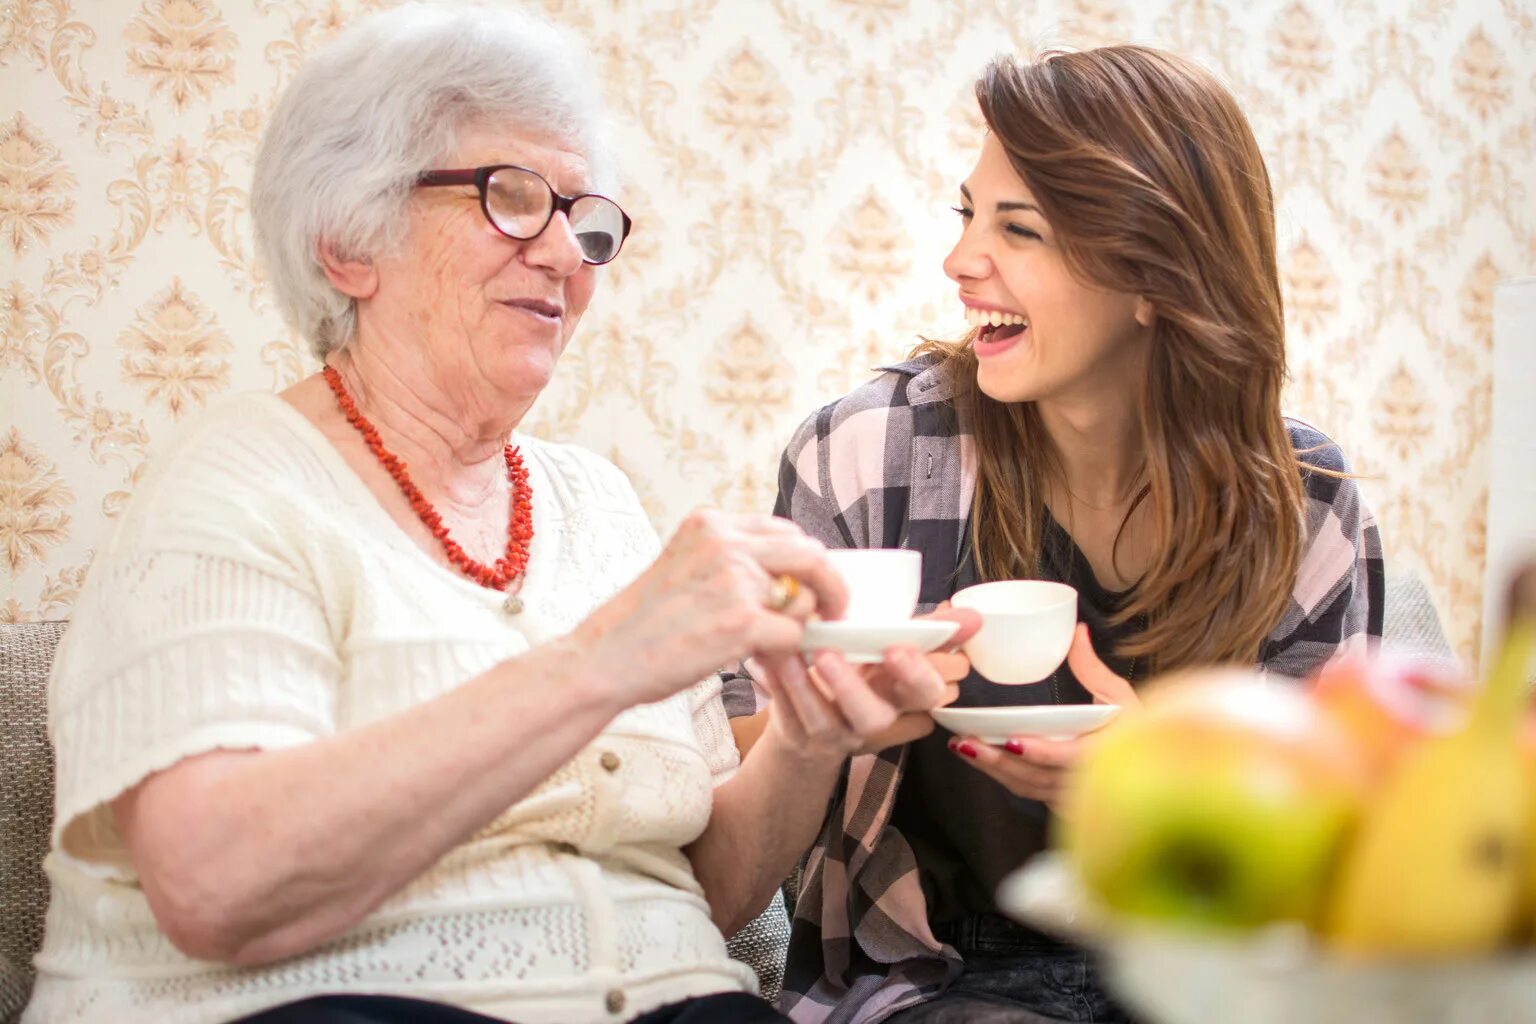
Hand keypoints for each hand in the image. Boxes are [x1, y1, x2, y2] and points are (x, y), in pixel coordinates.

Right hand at [573, 509, 847, 705]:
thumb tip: (788, 576)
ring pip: (804, 599)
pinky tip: (764, 660)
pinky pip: (794, 634)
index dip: (807, 560)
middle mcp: (724, 543)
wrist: (606, 658)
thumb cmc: (644, 623)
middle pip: (810, 553)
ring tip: (777, 643)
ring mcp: (735, 581)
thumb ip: (730, 560)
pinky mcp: (741, 622)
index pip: (784, 531)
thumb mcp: (684, 565)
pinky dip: (787, 652)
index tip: (813, 584)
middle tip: (835, 610)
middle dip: (831, 584)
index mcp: (710, 524)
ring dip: (800, 625)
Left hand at [756, 605, 980, 760]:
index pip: (925, 695)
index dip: (916, 676)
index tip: (897, 648)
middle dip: (852, 688)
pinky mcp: (800, 735)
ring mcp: (835, 733)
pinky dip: (774, 685)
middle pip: (874, 718)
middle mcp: (872, 721)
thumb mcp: (895, 655)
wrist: (813, 731)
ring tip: (786, 651)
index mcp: (902, 698)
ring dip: (802, 684)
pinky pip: (786, 712)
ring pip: (822, 719)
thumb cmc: (863, 679)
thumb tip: (976, 616)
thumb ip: (931, 634)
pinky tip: (765, 658)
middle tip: (829, 653)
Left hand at [947, 624, 1137, 804]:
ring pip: (1026, 787)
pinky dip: (1002, 776)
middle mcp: (1087, 782)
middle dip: (999, 762)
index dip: (1041, 753)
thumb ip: (1093, 668)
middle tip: (967, 742)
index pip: (1070, 759)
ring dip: (993, 769)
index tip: (1012, 741)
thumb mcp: (1120, 696)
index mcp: (1106, 754)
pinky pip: (1027, 792)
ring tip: (963, 746)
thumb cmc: (1137, 730)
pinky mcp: (1060, 801)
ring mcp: (1072, 797)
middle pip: (1037, 777)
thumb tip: (1077, 631)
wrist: (1148, 769)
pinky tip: (978, 758)